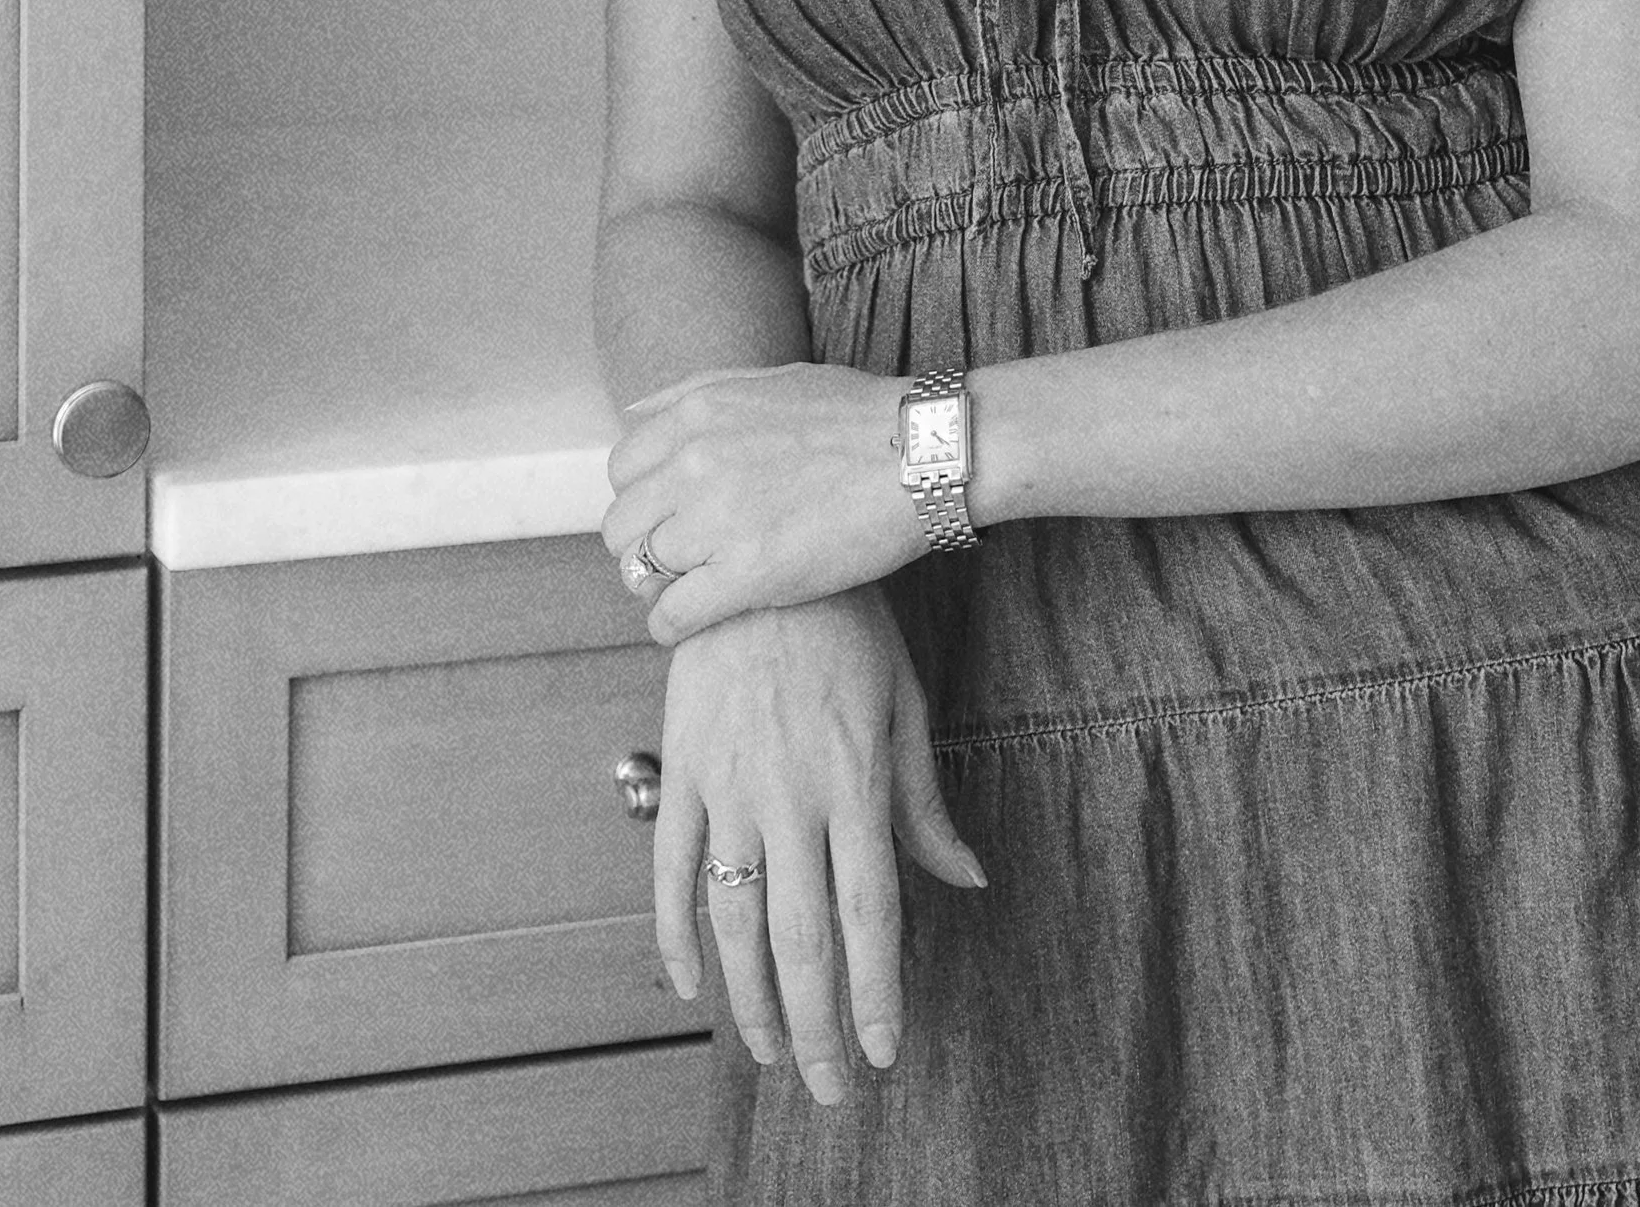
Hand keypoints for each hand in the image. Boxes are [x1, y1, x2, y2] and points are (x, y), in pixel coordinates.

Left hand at [604, 362, 923, 638]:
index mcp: (697, 413)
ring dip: (659, 587)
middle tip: (675, 560)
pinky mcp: (749, 574)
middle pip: (623, 525)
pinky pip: (673, 615)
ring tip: (690, 590)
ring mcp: (718, 519)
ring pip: (642, 572)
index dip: (642, 499)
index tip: (665, 516)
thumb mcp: (769, 379)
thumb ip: (695, 393)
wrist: (923, 453)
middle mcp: (694, 462)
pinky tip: (693, 624)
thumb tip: (634, 414)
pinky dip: (671, 627)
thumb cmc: (858, 415)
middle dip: (642, 546)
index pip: (622, 470)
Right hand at [652, 591, 987, 1104]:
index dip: (876, 993)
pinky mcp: (685, 770)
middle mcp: (791, 797)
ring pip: (736, 921)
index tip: (884, 1052)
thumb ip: (925, 801)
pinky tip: (694, 984)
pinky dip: (676, 934)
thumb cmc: (849, 627)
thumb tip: (968, 879)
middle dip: (818, 1025)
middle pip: (803, 939)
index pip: (869, 915)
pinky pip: (671, 869)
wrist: (764, 553)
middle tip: (832, 1087)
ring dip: (752, 1001)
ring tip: (772, 1054)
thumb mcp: (905, 704)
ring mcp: (730, 787)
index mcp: (855, 784)